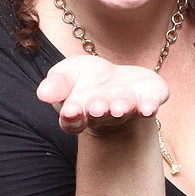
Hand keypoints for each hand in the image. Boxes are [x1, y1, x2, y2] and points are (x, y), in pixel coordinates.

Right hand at [36, 55, 168, 135]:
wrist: (117, 81)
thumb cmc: (86, 80)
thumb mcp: (66, 74)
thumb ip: (56, 83)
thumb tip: (43, 94)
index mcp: (81, 112)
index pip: (73, 121)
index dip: (72, 117)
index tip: (71, 110)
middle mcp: (106, 115)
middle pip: (101, 115)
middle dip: (100, 110)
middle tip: (97, 106)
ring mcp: (129, 107)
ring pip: (126, 110)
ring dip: (123, 107)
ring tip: (120, 106)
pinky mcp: (149, 98)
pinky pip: (151, 104)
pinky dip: (150, 105)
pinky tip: (149, 107)